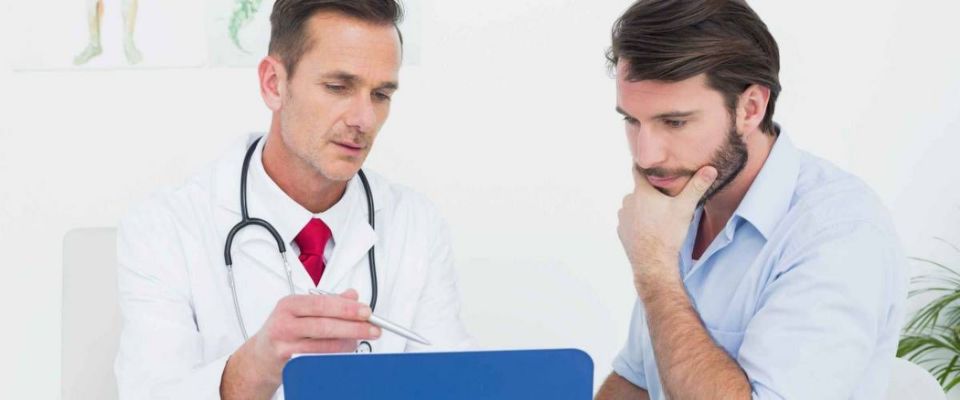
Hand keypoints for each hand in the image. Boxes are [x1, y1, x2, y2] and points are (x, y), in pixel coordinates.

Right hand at [222, 289, 380, 397]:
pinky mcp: (287, 363)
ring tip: (360, 340)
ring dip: (347, 343)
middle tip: (373, 328)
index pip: (322, 304)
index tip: (366, 311)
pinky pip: (317, 359)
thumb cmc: (283, 330)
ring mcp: (284, 344)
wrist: (260, 357)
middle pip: (324, 325)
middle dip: (353, 327)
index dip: (346, 308)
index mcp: (289, 304)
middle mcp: (284, 323)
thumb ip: (328, 301)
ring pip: (323, 345)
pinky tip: (345, 351)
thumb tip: (352, 295)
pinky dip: (335, 355)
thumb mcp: (301, 310)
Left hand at [617, 166, 716, 285]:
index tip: (652, 167)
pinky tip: (650, 229)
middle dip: (650, 193)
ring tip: (659, 218)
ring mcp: (622, 217)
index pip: (638, 170)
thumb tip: (711, 169)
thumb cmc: (668, 233)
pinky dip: (638, 222)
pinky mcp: (621, 231)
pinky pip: (630, 221)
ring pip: (634, 206)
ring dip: (643, 208)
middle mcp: (627, 201)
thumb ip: (697, 187)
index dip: (645, 167)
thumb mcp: (685, 208)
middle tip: (665, 201)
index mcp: (641, 191)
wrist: (653, 263)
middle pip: (639, 190)